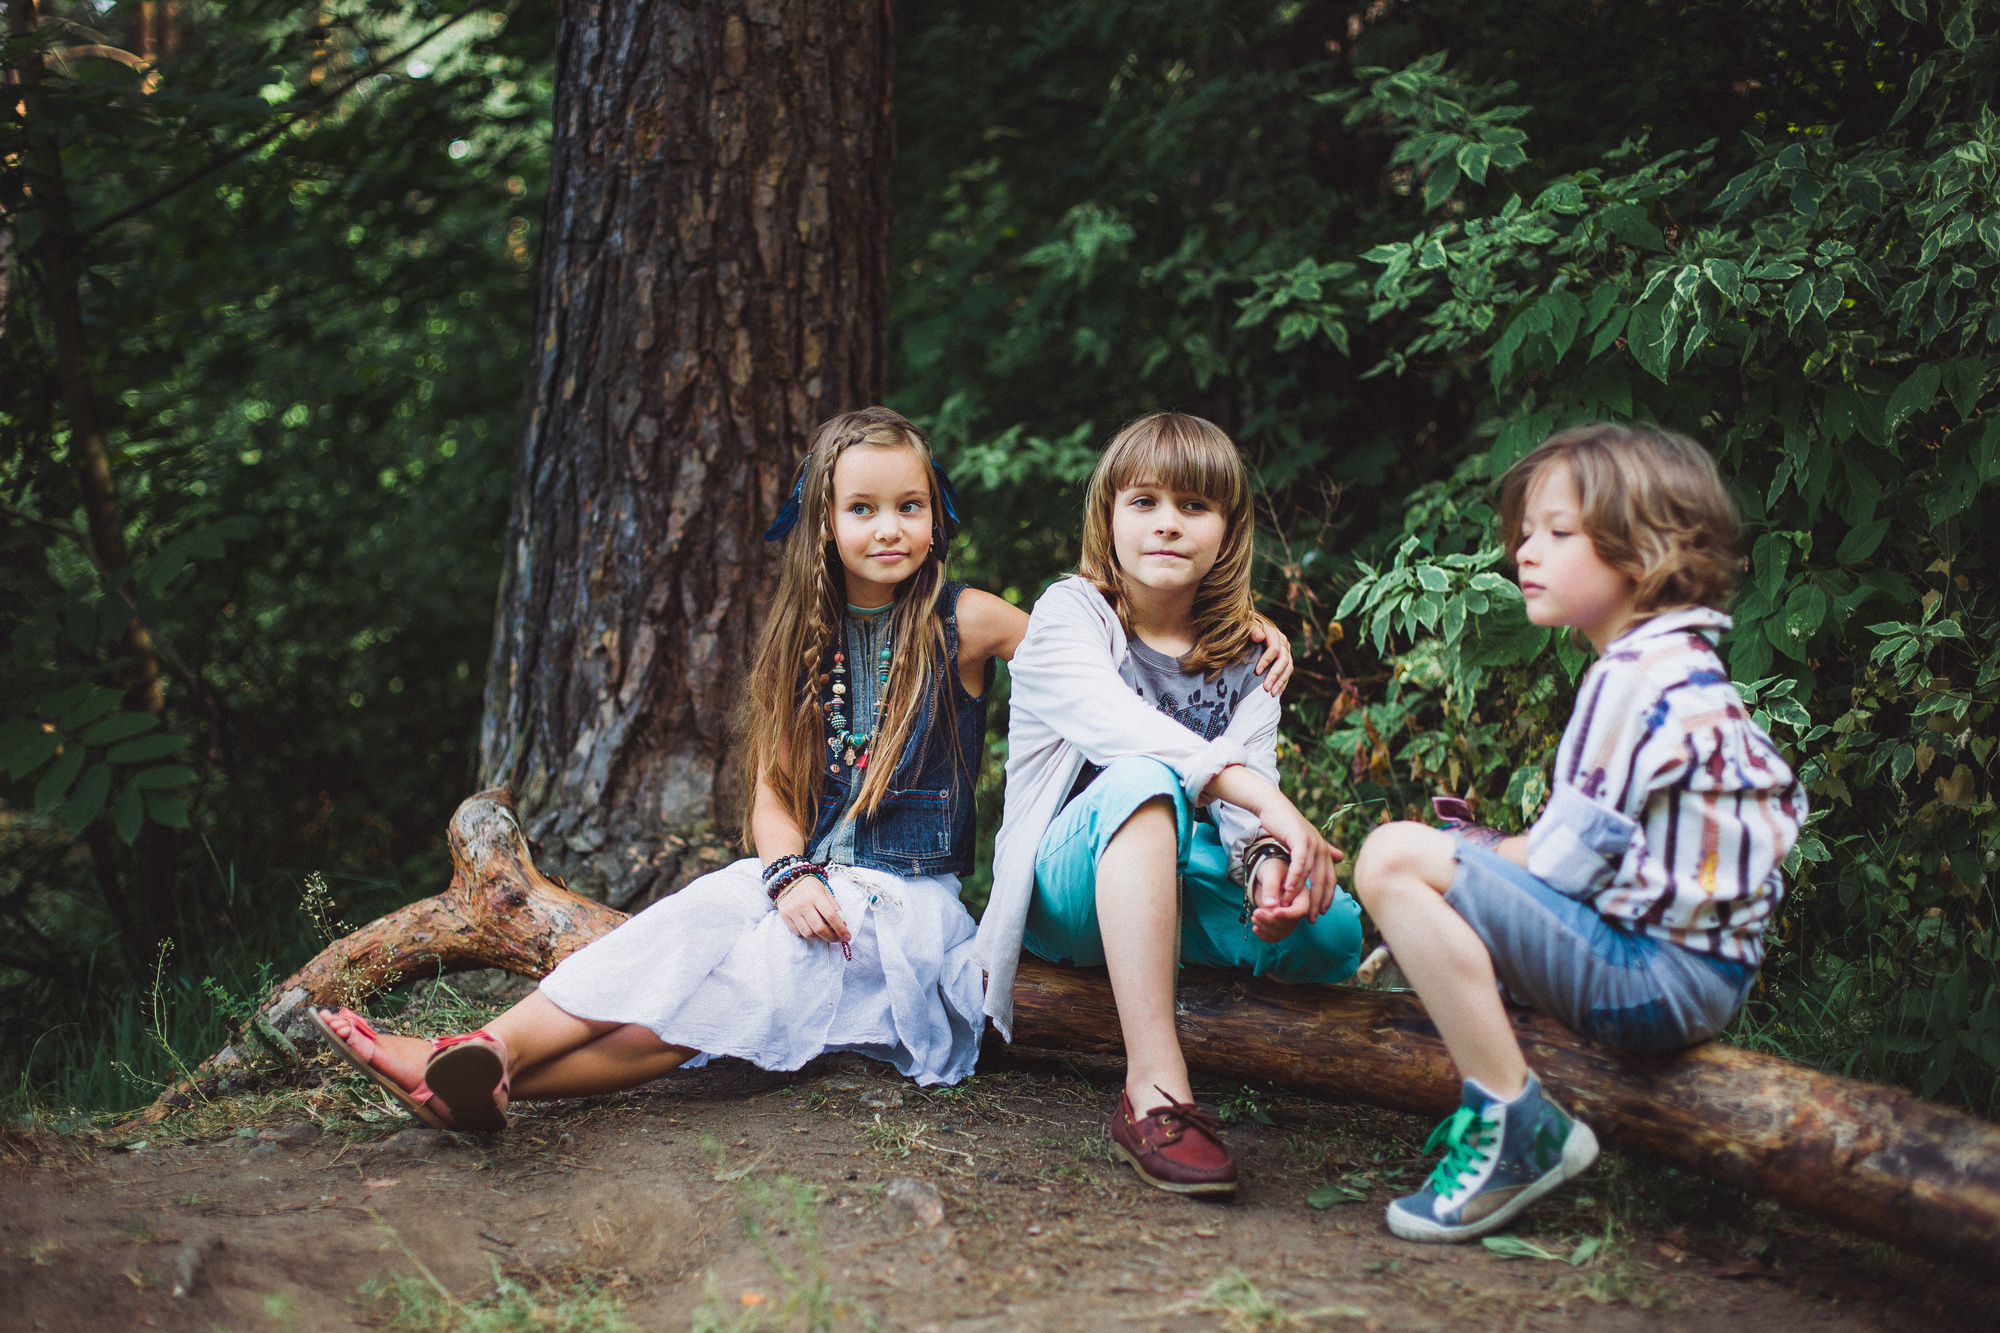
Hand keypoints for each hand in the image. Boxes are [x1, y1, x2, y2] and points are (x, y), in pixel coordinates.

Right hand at [777, 875, 849, 943]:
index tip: (847, 936)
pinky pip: (798, 932)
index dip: (840, 929)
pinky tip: (812, 929)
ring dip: (820, 937)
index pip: (831, 916)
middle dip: (831, 937)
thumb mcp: (825, 892)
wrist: (789, 879)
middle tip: (838, 939)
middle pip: (819, 928)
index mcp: (816, 895)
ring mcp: (792, 911)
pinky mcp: (784, 916)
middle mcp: (803, 904)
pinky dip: (807, 934)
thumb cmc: (811, 887)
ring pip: (808, 933)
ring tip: (825, 934)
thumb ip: (834, 907)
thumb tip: (843, 925)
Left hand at [1247, 615, 1294, 694]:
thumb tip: (1259, 637)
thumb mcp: (1245, 624)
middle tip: (1266, 688)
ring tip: (1272, 694)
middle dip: (1275, 675)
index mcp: (1273, 633)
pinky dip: (1283, 683)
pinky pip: (1287, 672)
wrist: (1248, 624)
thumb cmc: (1244, 625)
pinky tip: (1277, 693)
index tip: (1257, 671)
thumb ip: (1251, 629)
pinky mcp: (1285, 659)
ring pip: (1288, 668)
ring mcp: (1285, 651)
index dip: (1267, 660)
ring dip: (1281, 681)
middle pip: (1284, 660)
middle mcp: (1282, 642)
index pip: (1275, 648)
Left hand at [1249, 855, 1305, 941]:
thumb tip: (1270, 905)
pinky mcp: (1280, 921)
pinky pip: (1276, 934)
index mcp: (1301, 894)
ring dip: (1267, 928)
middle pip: (1291, 923)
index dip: (1288, 915)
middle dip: (1272, 921)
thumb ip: (1271, 887)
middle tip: (1256, 913)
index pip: (1300, 910)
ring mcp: (1289, 916)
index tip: (1273, 912)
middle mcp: (1297, 907)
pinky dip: (1265, 935)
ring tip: (1253, 917)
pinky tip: (1255, 928)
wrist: (1265, 871)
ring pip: (1283, 931)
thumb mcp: (1270, 872)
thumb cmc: (1270, 867)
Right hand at [1254, 798, 1342, 921]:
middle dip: (1317, 901)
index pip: (1330, 880)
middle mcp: (1322, 848)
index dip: (1326, 898)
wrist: (1274, 808)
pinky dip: (1294, 878)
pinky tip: (1288, 890)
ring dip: (1300, 892)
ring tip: (1291, 907)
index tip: (1320, 914)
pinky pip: (1299, 863)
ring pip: (1309, 874)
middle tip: (1310, 918)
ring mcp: (1313, 843)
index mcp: (1325, 851)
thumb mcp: (1307, 842)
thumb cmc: (1288, 826)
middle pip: (1323, 880)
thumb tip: (1341, 857)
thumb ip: (1323, 851)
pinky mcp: (1301, 839)